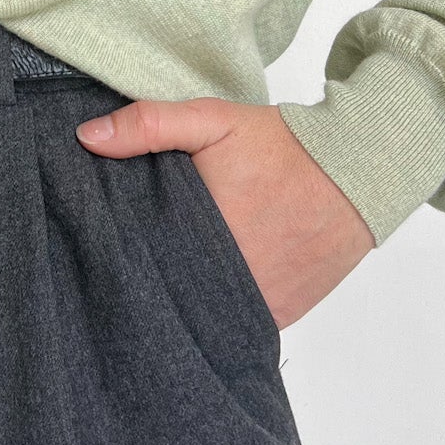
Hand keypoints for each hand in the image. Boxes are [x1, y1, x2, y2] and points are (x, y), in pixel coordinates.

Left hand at [76, 99, 374, 328]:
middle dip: (155, 280)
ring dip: (188, 299)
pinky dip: (222, 310)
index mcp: (204, 237)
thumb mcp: (213, 121)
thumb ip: (150, 125)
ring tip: (170, 278)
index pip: (144, 263)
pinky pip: (238, 323)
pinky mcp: (281, 316)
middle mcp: (231, 281)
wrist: (357, 172)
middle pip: (172, 294)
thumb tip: (87, 138)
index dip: (123, 257)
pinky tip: (206, 289)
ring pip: (203, 314)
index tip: (108, 246)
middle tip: (140, 261)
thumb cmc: (281, 146)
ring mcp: (258, 305)